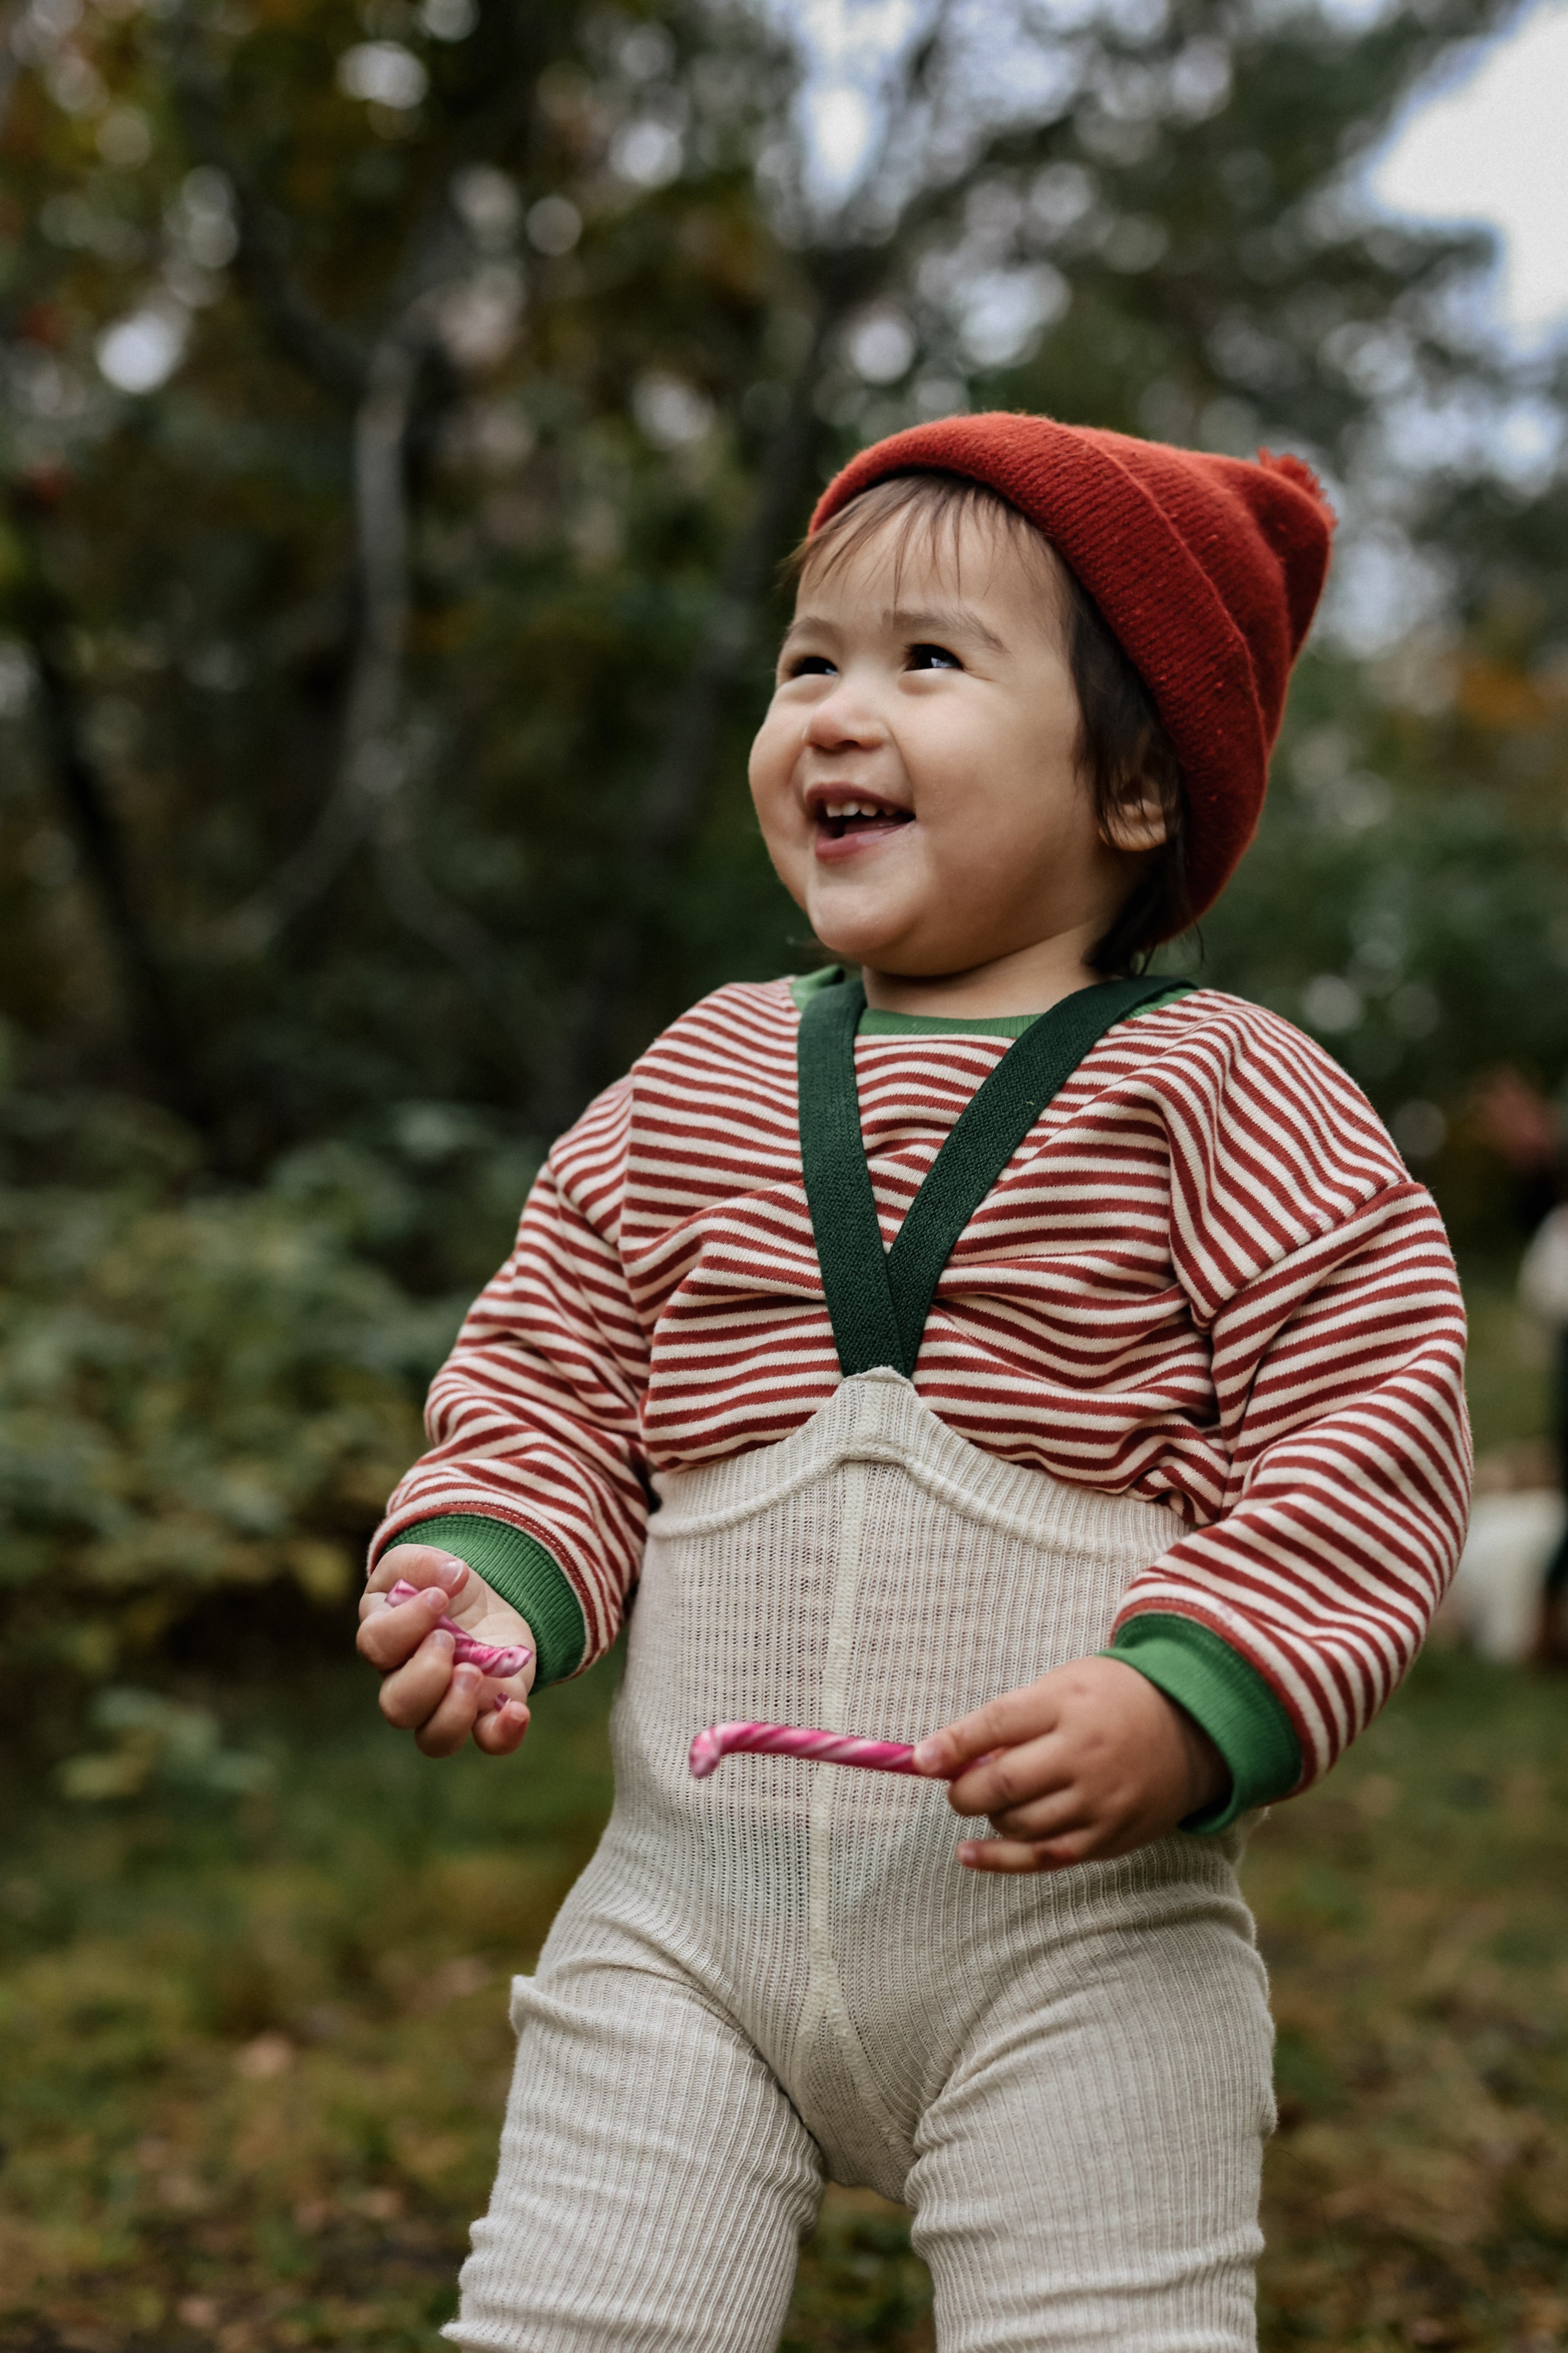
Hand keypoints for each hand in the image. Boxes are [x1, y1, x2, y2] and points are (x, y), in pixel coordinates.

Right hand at [357, 1544, 535, 1758]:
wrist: (480, 1604)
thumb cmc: (439, 1585)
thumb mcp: (424, 1562)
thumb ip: (420, 1562)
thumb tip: (451, 1576)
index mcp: (385, 1641)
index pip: (375, 1644)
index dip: (406, 1623)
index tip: (439, 1597)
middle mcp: (407, 1684)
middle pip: (396, 1707)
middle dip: (425, 1675)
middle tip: (450, 1641)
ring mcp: (448, 1704)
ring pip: (434, 1740)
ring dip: (454, 1711)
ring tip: (475, 1673)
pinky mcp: (488, 1711)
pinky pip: (490, 1742)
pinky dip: (503, 1733)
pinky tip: (516, 1710)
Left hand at [912, 1655, 1227, 1872]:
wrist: (1190, 1729)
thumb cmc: (1111, 1700)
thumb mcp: (1064, 1686)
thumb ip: (1014, 1719)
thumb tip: (955, 1757)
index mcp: (1068, 1705)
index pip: (996, 1725)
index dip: (952, 1745)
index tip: (919, 1760)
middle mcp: (1084, 1754)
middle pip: (1004, 1783)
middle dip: (964, 1791)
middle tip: (955, 1789)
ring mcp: (1099, 1801)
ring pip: (1019, 1823)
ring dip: (989, 1817)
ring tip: (991, 1803)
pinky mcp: (1109, 1838)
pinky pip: (1044, 1857)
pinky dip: (1000, 1860)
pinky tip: (969, 1855)